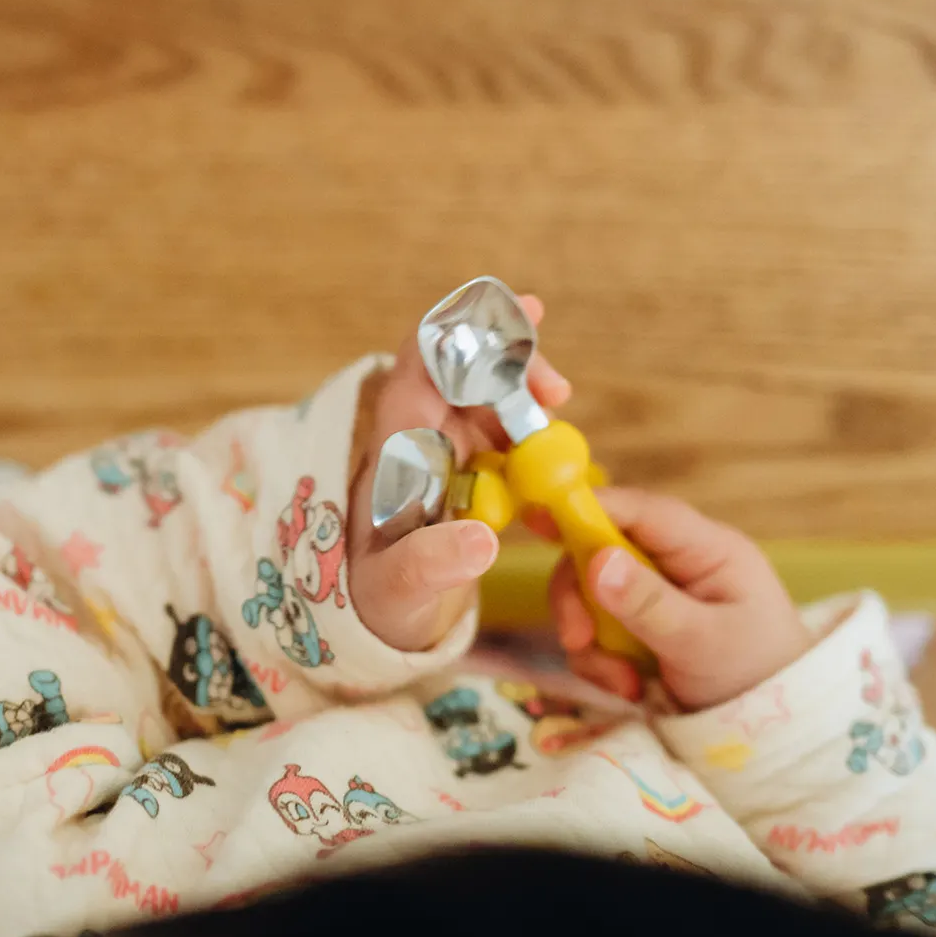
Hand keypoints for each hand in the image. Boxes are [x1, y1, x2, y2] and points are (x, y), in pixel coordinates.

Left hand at [346, 294, 571, 651]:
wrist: (380, 618)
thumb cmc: (377, 598)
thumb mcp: (398, 589)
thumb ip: (431, 564)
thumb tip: (483, 540)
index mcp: (394, 443)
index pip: (423, 359)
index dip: (469, 326)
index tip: (524, 318)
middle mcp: (417, 433)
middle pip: (467, 365)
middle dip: (516, 366)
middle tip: (558, 396)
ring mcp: (444, 447)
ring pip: (490, 396)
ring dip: (528, 407)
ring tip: (554, 449)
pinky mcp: (467, 468)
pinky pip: (504, 435)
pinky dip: (532, 442)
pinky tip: (548, 476)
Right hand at [544, 488, 811, 710]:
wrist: (775, 735)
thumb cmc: (759, 675)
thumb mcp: (705, 641)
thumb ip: (650, 604)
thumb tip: (596, 560)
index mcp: (707, 549)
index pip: (640, 511)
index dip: (589, 508)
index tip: (540, 517)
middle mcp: (677, 563)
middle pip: (601, 551)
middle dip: (581, 597)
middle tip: (579, 641)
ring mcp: (657, 595)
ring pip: (591, 594)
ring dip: (593, 642)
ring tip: (623, 683)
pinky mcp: (641, 628)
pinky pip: (598, 631)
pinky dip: (601, 662)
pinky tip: (630, 688)